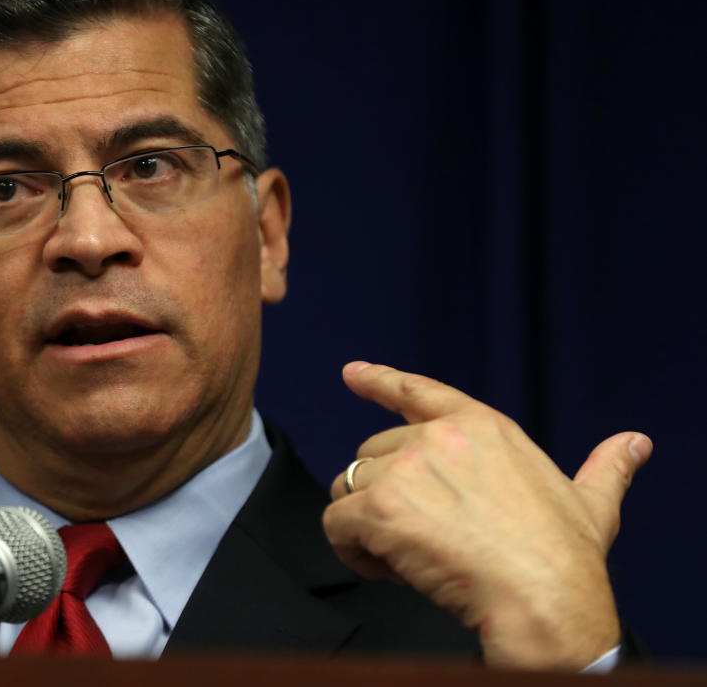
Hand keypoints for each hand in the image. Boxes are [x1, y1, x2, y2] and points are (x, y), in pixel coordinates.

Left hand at [322, 362, 650, 669]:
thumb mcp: (592, 503)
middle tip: (422, 537)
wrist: (545, 599)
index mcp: (481, 427)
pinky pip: (337, 523)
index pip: (418, 392)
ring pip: (350, 487)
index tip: (352, 374)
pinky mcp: (380, 508)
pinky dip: (353, 550)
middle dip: (385, 495)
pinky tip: (387, 570)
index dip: (380, 380)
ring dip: (366, 523)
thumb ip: (605, 468)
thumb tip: (635, 444)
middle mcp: (436, 438)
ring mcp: (404, 469)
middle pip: (373, 453)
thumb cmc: (565, 558)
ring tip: (406, 556)